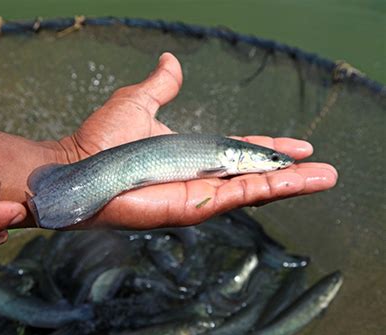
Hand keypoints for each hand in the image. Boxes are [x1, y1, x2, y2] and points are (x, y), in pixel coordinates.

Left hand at [57, 53, 337, 228]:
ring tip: (324, 178)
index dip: (268, 148)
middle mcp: (200, 175)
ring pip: (252, 188)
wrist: (79, 164)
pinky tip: (292, 184)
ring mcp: (198, 193)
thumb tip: (171, 61)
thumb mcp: (140, 102)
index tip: (297, 146)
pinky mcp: (192, 205)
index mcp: (193, 152)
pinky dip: (265, 190)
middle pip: (253, 173)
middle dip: (289, 172)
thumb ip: (162, 86)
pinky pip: (235, 196)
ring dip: (289, 184)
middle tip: (324, 170)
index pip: (240, 149)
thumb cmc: (103, 138)